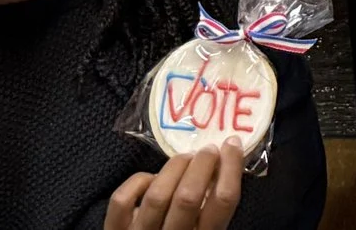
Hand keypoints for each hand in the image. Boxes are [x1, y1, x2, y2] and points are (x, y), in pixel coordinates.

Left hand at [104, 146, 243, 229]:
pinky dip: (138, 181)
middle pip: (188, 197)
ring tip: (186, 157)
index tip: (233, 144)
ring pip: (158, 195)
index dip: (231, 168)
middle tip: (209, 148)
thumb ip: (211, 211)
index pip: (222, 203)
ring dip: (175, 167)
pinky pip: (123, 201)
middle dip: (202, 163)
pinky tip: (150, 178)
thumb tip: (222, 166)